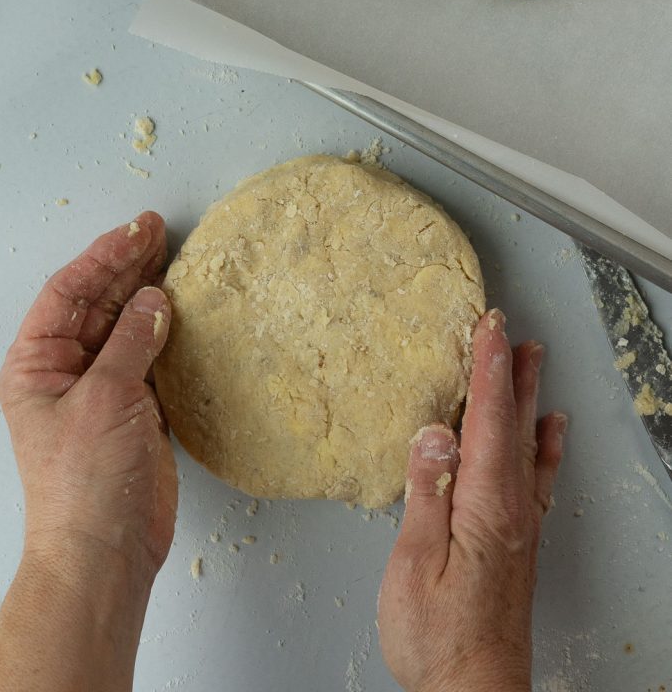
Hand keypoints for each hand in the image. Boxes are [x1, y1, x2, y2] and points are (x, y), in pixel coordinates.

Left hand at [0, 211, 176, 576]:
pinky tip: (184, 308)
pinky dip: (166, 332)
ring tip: (174, 255)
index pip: (69, 291)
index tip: (140, 228)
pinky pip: (149, 356)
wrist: (105, 552)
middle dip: (127, 265)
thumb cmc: (86, 480)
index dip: (105, 255)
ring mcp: (101, 389)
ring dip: (147, 292)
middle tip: (160, 230)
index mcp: (37, 363)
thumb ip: (132, 341)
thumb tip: (155, 298)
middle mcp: (66, 371)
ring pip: (125, 326)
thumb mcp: (106, 398)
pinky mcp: (134, 410)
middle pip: (97, 302)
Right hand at [378, 309, 565, 691]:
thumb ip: (426, 495)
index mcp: (483, 506)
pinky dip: (545, 446)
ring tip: (532, 358)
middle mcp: (510, 509)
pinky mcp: (518, 542)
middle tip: (506, 327)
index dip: (487, 371)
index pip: (488, 422)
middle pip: (512, 424)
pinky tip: (549, 429)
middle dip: (507, 371)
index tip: (487, 328)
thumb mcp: (414, 565)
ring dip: (527, 397)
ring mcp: (519, 525)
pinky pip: (537, 478)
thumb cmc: (437, 637)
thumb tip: (433, 433)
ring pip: (526, 444)